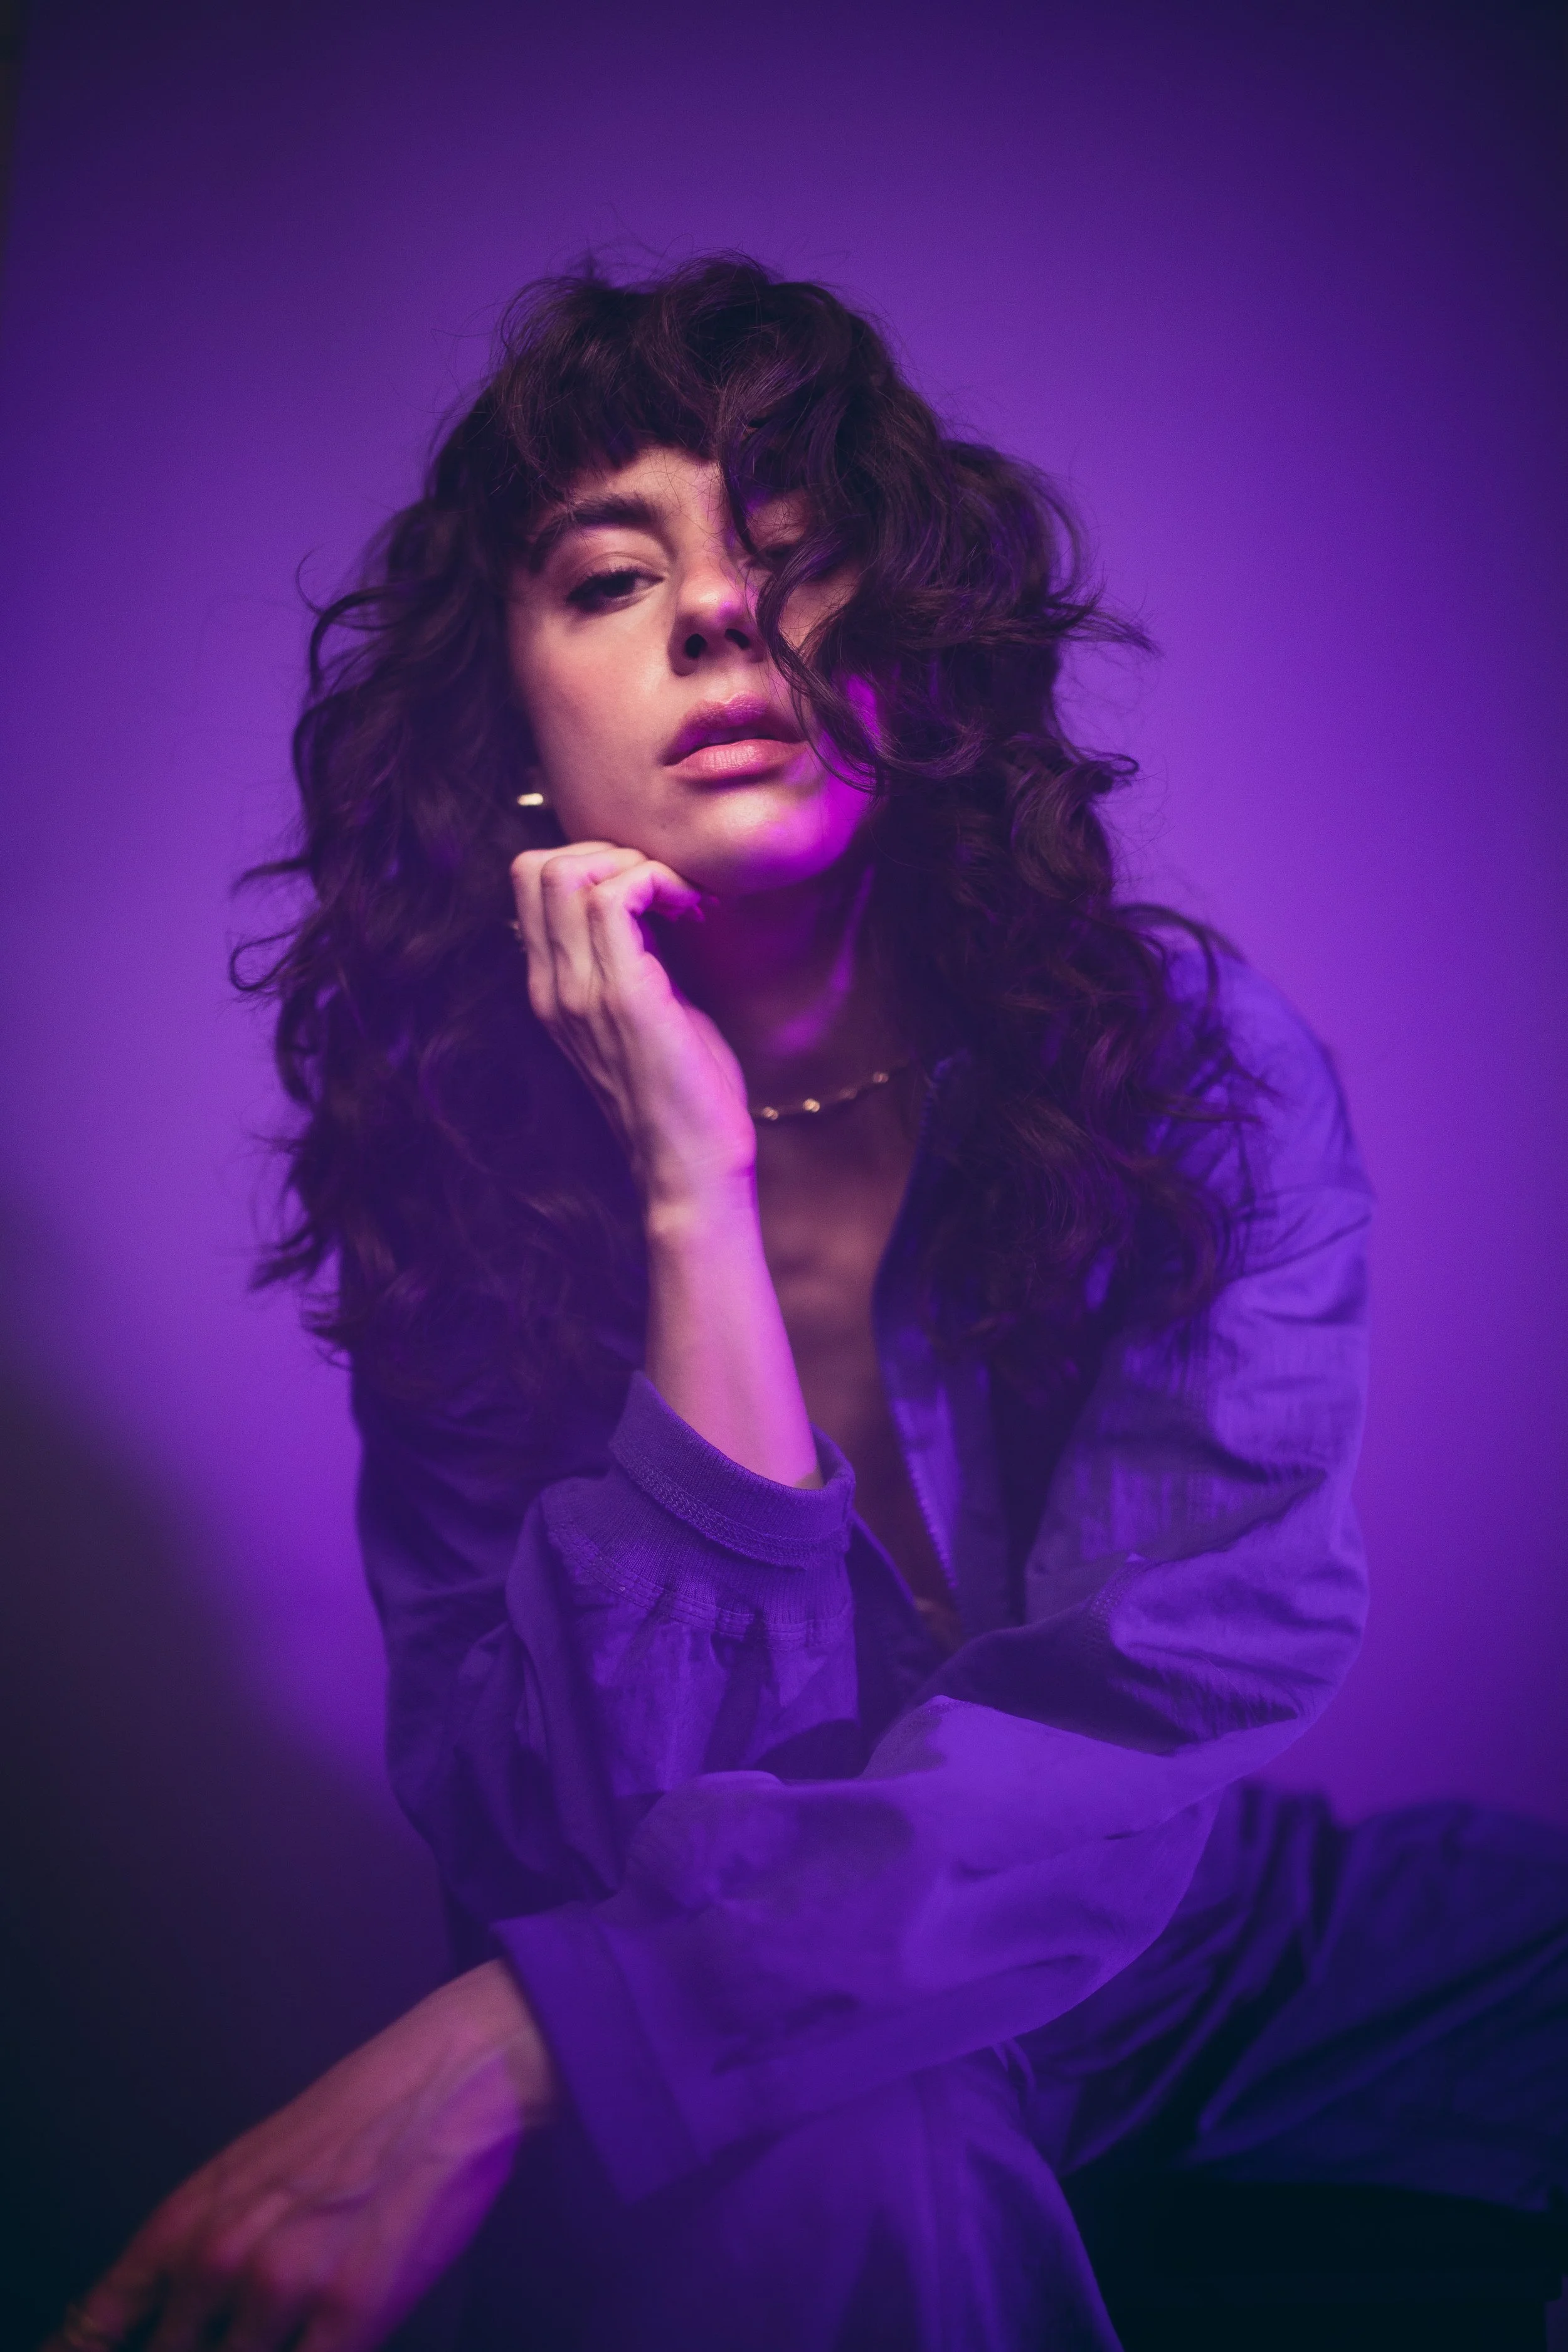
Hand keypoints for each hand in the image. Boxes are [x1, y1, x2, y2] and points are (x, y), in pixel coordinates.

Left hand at [45, 1962, 555, 2351]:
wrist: (444, 2078)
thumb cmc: (352, 2118)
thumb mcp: (249, 2172)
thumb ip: (200, 2249)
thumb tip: (172, 2321)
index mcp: (186, 2219)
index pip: (98, 2322)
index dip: (94, 2350)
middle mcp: (220, 2258)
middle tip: (234, 2333)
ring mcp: (284, 2289)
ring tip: (288, 2325)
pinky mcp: (350, 2314)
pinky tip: (323, 2339)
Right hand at [511, 843, 756, 1211]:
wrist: (690, 1165)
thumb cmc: (684, 1094)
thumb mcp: (647, 1014)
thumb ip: (634, 961)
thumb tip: (654, 904)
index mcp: (553, 990)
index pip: (530, 884)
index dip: (590, 861)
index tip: (650, 889)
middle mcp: (553, 988)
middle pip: (536, 866)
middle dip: (608, 851)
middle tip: (664, 886)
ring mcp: (581, 992)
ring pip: (569, 872)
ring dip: (635, 864)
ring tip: (680, 898)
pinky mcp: (622, 996)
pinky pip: (615, 899)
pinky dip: (657, 882)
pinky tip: (691, 908)